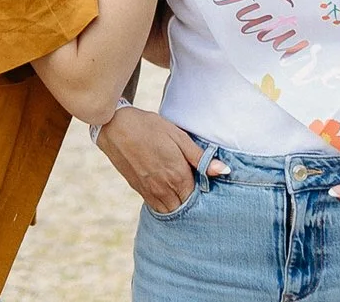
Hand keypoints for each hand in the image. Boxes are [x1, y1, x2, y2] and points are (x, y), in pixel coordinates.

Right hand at [94, 108, 222, 211]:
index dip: (204, 193)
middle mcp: (163, 189)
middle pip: (184, 207)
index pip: (197, 197)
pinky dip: (165, 204)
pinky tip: (169, 192)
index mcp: (177, 176)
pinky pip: (156, 207)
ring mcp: (149, 192)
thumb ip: (200, 158)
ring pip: (170, 210)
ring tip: (183, 192)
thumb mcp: (179, 137)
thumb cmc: (150, 128)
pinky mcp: (138, 190)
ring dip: (178, 205)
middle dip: (192, 203)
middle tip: (197, 190)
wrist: (116, 127)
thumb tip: (224, 171)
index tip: (206, 184)